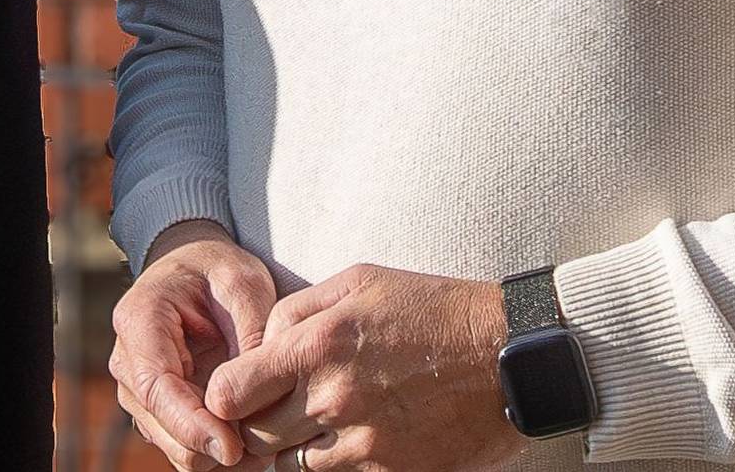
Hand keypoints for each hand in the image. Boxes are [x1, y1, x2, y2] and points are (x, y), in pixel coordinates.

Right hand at [109, 220, 277, 470]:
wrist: (194, 267)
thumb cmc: (217, 269)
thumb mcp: (244, 282)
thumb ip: (251, 334)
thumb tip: (256, 396)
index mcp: (139, 320)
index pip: (157, 387)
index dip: (191, 425)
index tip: (232, 449)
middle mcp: (129, 361)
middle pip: (162, 428)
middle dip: (208, 448)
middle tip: (263, 452)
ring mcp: (139, 390)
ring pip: (173, 447)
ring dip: (214, 458)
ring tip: (264, 449)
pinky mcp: (157, 410)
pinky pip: (183, 447)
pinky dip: (214, 454)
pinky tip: (249, 445)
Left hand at [206, 265, 516, 471]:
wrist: (508, 357)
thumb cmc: (430, 309)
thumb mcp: (358, 281)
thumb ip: (296, 311)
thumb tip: (261, 345)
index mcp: (318, 344)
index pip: (230, 392)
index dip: (225, 395)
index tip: (235, 391)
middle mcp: (332, 398)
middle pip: (256, 437)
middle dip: (256, 425)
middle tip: (272, 410)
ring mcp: (362, 443)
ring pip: (292, 465)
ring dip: (295, 448)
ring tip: (321, 420)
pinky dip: (336, 463)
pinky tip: (356, 436)